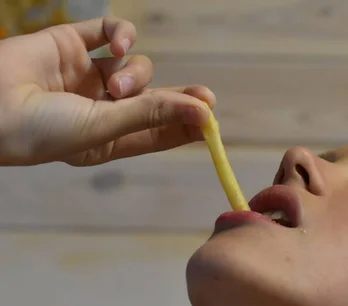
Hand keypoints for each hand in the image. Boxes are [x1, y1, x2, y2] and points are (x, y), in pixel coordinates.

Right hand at [0, 17, 215, 165]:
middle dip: (180, 98)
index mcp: (111, 138)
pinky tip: (117, 45)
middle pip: (155, 100)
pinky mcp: (73, 44)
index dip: (185, 126)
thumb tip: (203, 114)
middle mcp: (104, 108)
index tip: (210, 121)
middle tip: (207, 97)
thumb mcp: (104, 129)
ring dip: (136, 74)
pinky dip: (121, 34)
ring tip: (116, 86)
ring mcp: (89, 75)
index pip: (157, 132)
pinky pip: (110, 32)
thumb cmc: (44, 131)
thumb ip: (152, 116)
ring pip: (137, 68)